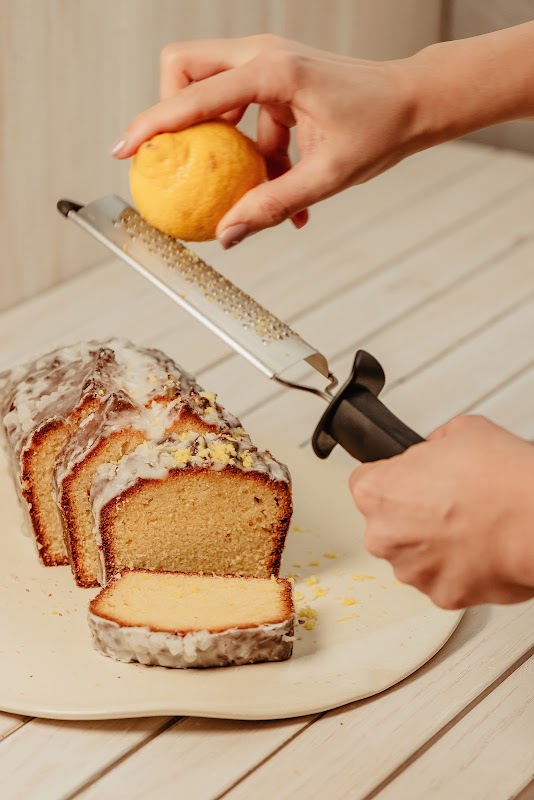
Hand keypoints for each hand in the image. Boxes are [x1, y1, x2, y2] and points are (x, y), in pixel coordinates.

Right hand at [111, 35, 420, 246]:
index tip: (124, 150)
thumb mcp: (326, 176)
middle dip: (171, 111)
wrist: (413, 103)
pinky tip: (276, 189)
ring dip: (218, 141)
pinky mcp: (278, 82)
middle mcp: (263, 57)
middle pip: (186, 69)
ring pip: (213, 92)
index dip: (152, 123)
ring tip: (242, 185)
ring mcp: (269, 66)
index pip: (193, 94)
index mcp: (272, 71)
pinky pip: (245, 116)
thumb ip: (273, 205)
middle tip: (178, 158)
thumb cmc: (379, 129)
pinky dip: (251, 153)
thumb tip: (227, 235)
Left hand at [349, 415, 533, 608]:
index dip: (394, 477)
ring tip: (468, 524)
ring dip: (432, 543)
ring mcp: (412, 570)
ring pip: (413, 554)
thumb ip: (429, 446)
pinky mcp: (442, 595)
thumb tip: (432, 452)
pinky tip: (478, 547)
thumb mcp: (458, 431)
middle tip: (448, 500)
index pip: (366, 481)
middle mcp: (384, 536)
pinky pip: (441, 578)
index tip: (411, 479)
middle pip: (387, 522)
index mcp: (377, 492)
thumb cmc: (501, 478)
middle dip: (412, 513)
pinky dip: (457, 567)